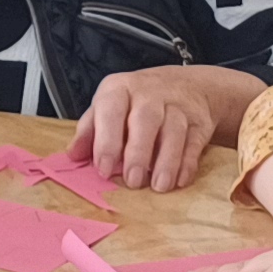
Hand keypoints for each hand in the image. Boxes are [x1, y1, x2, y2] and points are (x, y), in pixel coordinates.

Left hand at [68, 66, 252, 191]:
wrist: (186, 85)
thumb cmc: (136, 102)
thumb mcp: (109, 106)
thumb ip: (90, 129)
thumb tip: (73, 155)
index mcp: (119, 89)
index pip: (111, 110)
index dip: (107, 141)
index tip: (103, 169)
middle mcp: (149, 93)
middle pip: (146, 119)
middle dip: (138, 152)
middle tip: (133, 181)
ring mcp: (177, 105)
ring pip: (174, 130)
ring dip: (167, 161)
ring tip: (159, 186)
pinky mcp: (199, 120)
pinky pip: (195, 141)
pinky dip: (188, 163)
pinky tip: (179, 181)